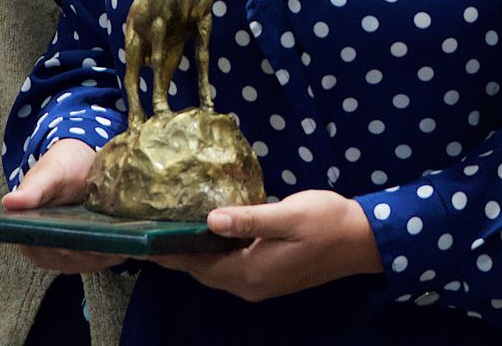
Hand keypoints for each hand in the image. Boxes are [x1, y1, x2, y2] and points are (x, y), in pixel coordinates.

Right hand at [1, 140, 123, 274]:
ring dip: (102, 255)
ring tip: (121, 246)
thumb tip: (9, 202)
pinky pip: (99, 260)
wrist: (83, 163)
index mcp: (26, 231)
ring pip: (84, 263)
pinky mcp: (86, 254)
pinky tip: (126, 247)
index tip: (75, 243)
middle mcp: (44, 249)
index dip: (58, 247)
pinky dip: (112, 254)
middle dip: (86, 252)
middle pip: (65, 258)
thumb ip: (32, 189)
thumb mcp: (49, 172)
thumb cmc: (62, 165)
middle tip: (107, 243)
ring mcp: (66, 255)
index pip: (40, 248)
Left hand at [147, 191, 380, 301]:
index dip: (166, 251)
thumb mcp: (287, 215)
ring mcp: (261, 284)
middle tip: (148, 226)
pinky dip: (213, 254)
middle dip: (174, 253)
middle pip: (201, 271)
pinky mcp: (270, 276)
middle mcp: (250, 285)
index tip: (138, 237)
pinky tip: (209, 232)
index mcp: (250, 273)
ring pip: (215, 271)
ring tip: (171, 226)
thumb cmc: (326, 222)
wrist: (364, 241)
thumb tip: (209, 220)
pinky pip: (230, 268)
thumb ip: (248, 218)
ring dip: (193, 254)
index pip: (195, 264)